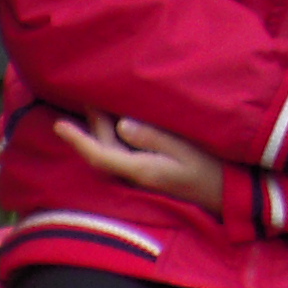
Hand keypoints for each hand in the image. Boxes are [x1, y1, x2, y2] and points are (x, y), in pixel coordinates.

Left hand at [57, 112, 229, 214]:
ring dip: (101, 128)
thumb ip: (154, 137)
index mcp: (141, 169)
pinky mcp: (148, 172)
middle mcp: (135, 176)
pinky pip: (123, 153)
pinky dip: (114, 135)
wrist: (229, 193)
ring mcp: (140, 176)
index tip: (58, 125)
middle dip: (91, 124)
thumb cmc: (213, 167)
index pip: (100, 155)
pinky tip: (116, 120)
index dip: (78, 140)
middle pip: (103, 149)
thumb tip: (121, 125)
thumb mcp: (186, 148)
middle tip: (85, 94)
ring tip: (96, 102)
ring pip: (111, 151)